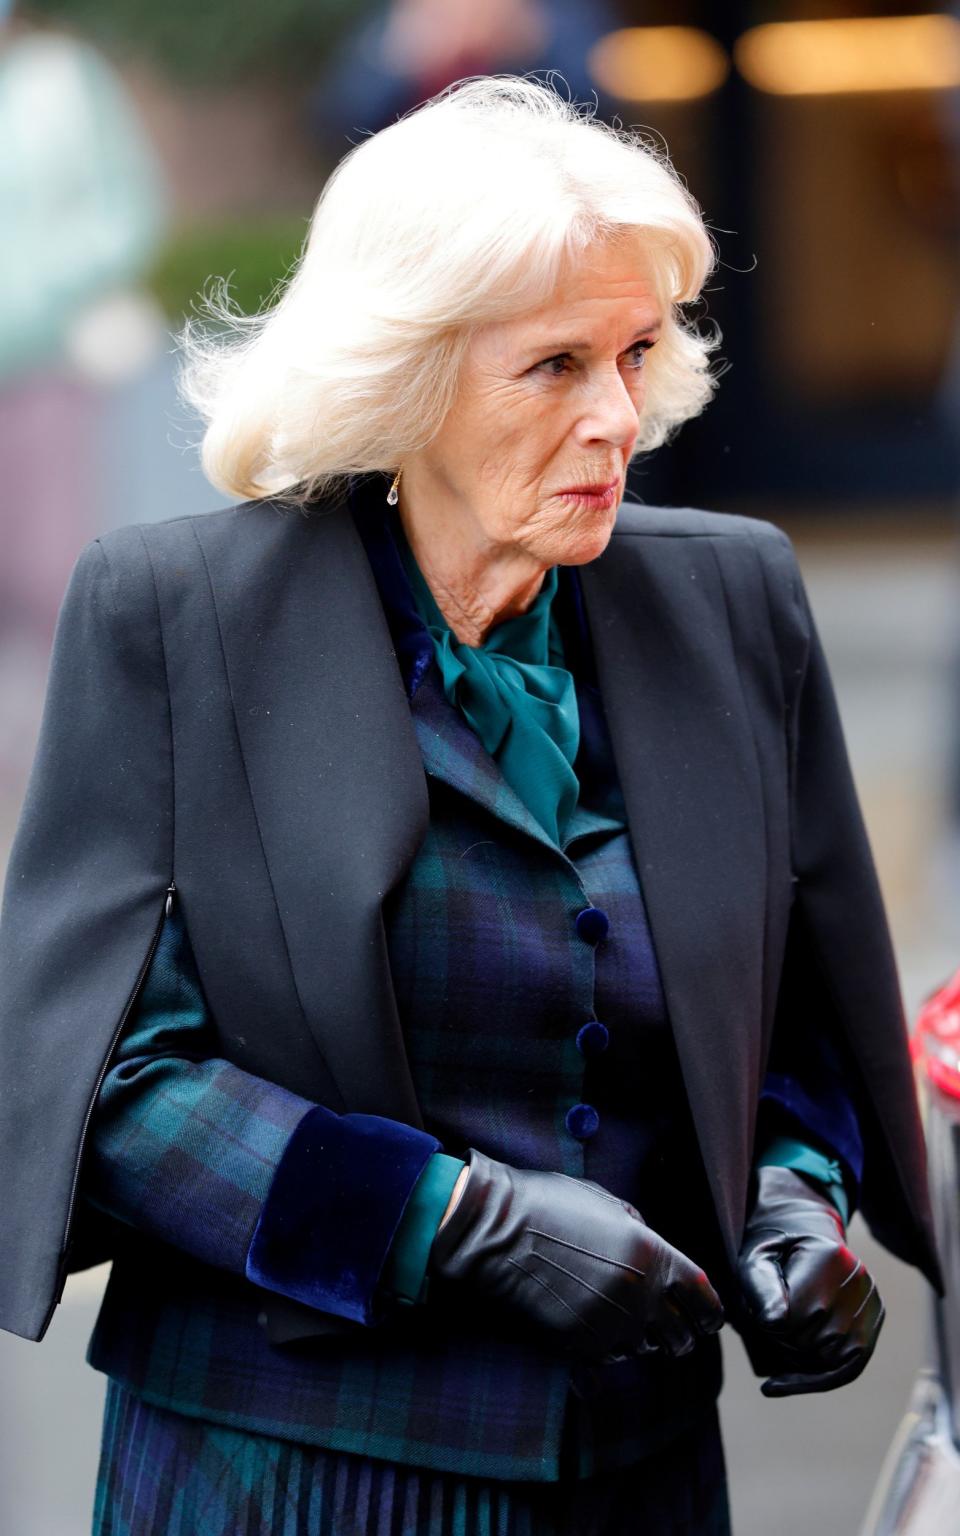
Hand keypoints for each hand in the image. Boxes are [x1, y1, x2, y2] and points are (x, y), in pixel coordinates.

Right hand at [427, 1146, 724, 1364]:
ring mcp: (608, 1324)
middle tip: (673, 1327)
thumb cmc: (551, 1205)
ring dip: (643, 1338)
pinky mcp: (579, 1345)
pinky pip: (611, 1358)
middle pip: (681, 1335)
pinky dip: (612, 1347)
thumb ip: (644, 1234)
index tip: (709, 1317)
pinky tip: (598, 1323)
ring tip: (625, 1318)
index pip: (704, 1298)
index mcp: (651, 1254)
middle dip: (681, 1333)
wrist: (497, 1229)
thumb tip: (661, 1260)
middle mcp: (637, 1295)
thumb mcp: (609, 1205)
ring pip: (646, 1349)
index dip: (711, 1312)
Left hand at [738, 1165, 883, 1395]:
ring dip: (797, 1356)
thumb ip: (760, 1286)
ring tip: (781, 1334)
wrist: (805, 1230)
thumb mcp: (755, 1256)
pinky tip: (779, 1383)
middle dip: (781, 1341)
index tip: (755, 1309)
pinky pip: (848, 1368)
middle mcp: (860, 1282)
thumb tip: (774, 1322)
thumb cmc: (774, 1246)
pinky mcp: (874, 1323)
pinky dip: (814, 1379)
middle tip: (768, 1320)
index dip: (764, 1323)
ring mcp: (872, 1303)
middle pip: (811, 1342)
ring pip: (828, 1359)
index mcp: (829, 1258)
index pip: (790, 1319)